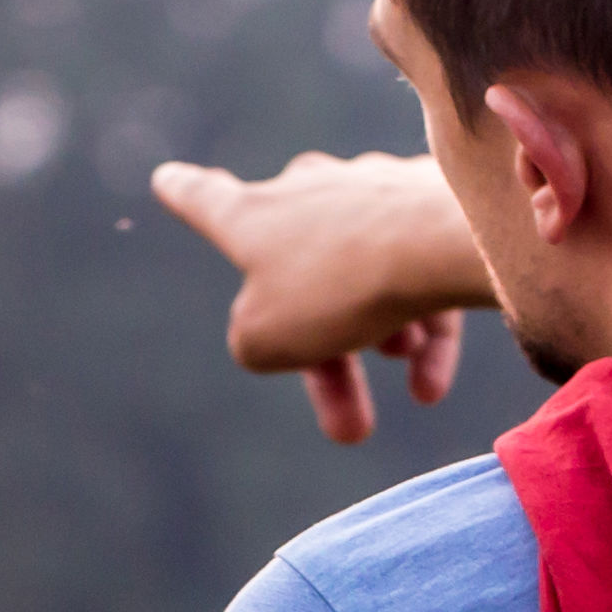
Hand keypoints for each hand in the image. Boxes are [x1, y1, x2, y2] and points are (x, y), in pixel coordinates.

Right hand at [149, 152, 489, 443]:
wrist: (443, 240)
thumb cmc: (337, 286)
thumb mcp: (266, 339)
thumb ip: (255, 342)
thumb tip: (280, 334)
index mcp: (251, 214)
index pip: (202, 200)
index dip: (181, 194)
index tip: (168, 178)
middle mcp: (308, 189)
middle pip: (303, 278)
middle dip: (328, 360)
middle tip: (350, 432)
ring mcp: (373, 190)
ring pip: (365, 278)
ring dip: (381, 340)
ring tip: (411, 385)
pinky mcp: (431, 206)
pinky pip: (418, 274)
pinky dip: (425, 329)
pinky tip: (430, 387)